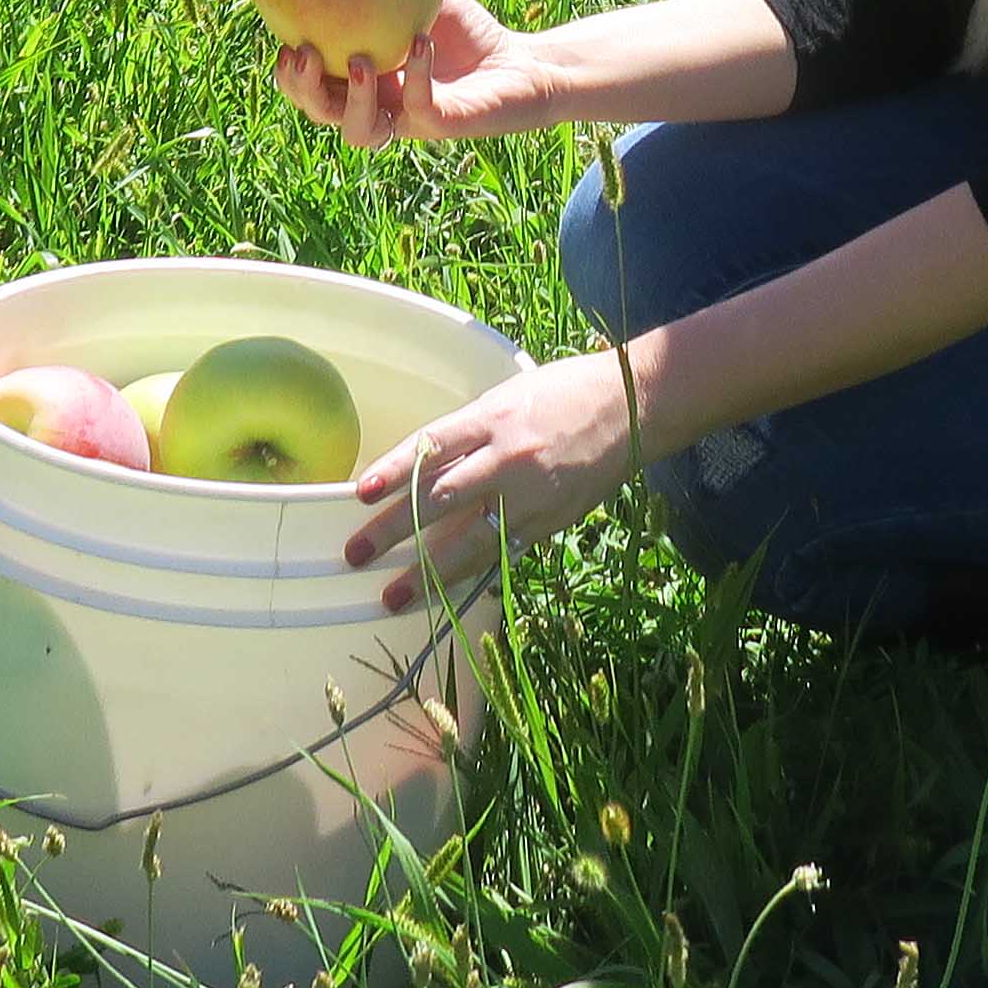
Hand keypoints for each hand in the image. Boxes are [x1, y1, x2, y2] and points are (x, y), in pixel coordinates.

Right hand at [271, 0, 542, 148]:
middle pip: (322, 114)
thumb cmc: (459, 28)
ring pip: (361, 132)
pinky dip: (417, 75)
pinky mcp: (442, 124)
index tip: (284, 40)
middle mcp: (375, 105)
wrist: (514, 61)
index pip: (309, 86)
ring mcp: (407, 120)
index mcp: (357, 80)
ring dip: (352, 101)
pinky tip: (419, 41)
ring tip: (360, 62)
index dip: (288, 73)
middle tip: (304, 54)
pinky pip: (419, 107)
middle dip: (304, 90)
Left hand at [343, 351, 644, 606]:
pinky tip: (445, 593)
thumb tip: (422, 467)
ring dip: (426, 571)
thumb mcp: (509, 397)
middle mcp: (508, 457)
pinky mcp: (552, 521)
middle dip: (393, 529)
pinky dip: (471, 574)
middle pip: (440, 497)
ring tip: (391, 595)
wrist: (632, 406)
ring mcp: (531, 494)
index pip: (431, 445)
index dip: (394, 469)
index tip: (361, 493)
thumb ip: (470, 432)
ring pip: (469, 539)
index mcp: (493, 417)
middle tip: (356, 554)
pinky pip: (504, 553)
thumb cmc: (565, 392)